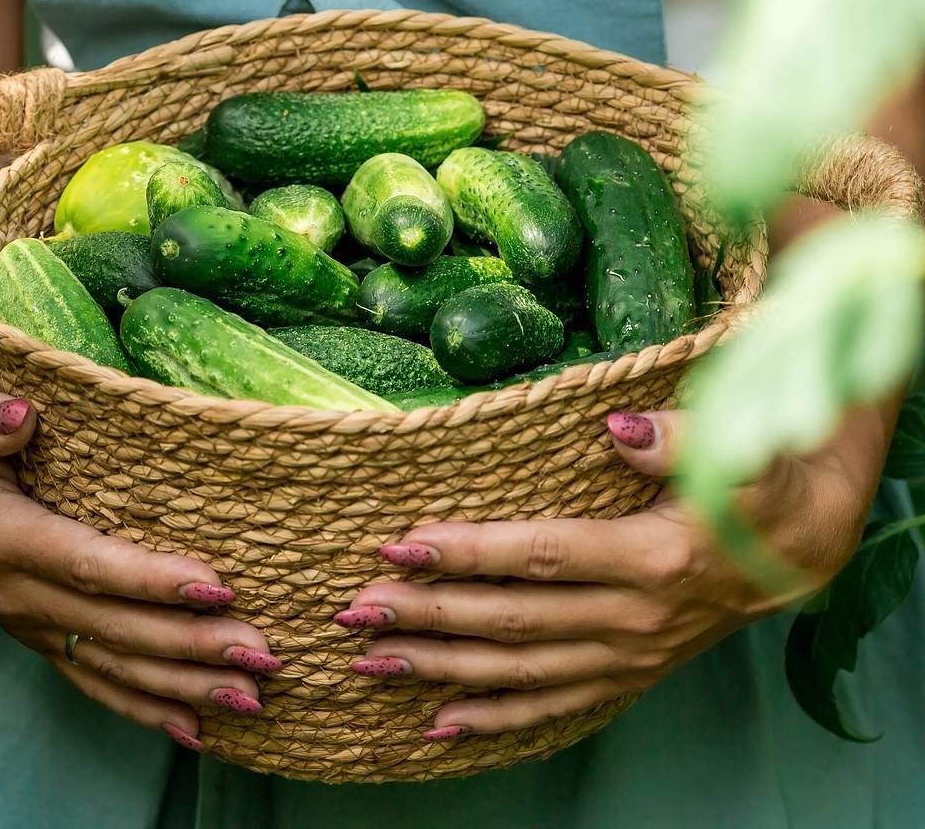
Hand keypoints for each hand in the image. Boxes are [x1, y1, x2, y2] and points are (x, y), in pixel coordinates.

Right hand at [0, 376, 278, 750]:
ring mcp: (26, 620)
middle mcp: (15, 592)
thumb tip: (17, 417)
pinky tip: (193, 727)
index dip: (151, 579)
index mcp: (1, 537)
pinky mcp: (37, 631)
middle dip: (190, 647)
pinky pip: (91, 678)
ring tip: (251, 700)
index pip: (87, 565)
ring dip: (182, 687)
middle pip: (113, 629)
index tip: (218, 585)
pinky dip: (142, 706)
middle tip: (262, 654)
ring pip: (111, 665)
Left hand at [333, 408, 876, 740]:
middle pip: (510, 621)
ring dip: (441, 668)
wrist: (796, 551)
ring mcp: (626, 657)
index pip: (538, 556)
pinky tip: (438, 724)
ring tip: (370, 661)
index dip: (467, 550)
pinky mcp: (624, 676)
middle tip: (354, 608)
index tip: (400, 542)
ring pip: (518, 671)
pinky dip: (494, 719)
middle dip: (426, 615)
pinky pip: (552, 708)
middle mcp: (631, 619)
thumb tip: (619, 426)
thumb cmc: (756, 489)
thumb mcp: (735, 454)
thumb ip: (675, 441)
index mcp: (649, 559)